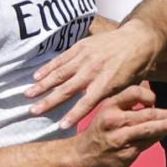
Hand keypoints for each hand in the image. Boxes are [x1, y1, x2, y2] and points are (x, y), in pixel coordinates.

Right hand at [28, 22, 163, 128]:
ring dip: (42, 85)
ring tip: (28, 95)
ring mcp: (85, 57)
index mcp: (107, 83)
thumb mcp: (128, 87)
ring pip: (60, 73)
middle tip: (33, 112)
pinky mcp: (81, 47)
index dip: (74, 114)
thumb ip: (110, 98)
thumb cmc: (135, 68)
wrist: (138, 39)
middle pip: (67, 89)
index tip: (61, 126)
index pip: (87, 102)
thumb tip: (98, 113)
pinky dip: (48, 68)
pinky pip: (61, 59)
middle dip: (49, 102)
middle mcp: (93, 70)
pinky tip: (36, 77)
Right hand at [72, 84, 166, 166]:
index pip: (134, 93)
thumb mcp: (108, 110)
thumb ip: (127, 102)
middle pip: (146, 114)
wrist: (81, 156)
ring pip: (148, 130)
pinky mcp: (125, 154)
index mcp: (110, 106)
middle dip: (165, 114)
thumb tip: (149, 88)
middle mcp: (114, 121)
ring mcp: (120, 138)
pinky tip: (165, 134)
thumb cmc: (100, 131)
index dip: (149, 95)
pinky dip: (157, 137)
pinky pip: (146, 144)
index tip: (155, 100)